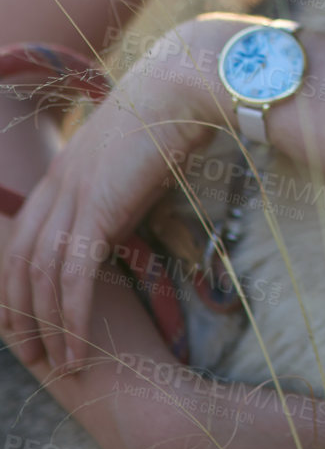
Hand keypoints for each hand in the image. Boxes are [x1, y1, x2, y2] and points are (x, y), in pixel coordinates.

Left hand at [0, 26, 220, 371]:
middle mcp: (58, 184)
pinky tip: (79, 344)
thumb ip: (116, 196)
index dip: (16, 282)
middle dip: (20, 313)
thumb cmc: (173, 118)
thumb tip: (118, 227)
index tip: (22, 317)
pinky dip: (74, 316)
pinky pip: (75, 275)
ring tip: (63, 363)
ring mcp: (74, 195)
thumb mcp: (133, 163)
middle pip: (20, 261)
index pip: (23, 238)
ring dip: (49, 325)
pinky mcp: (99, 207)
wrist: (184, 85)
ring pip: (42, 275)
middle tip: (33, 354)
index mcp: (64, 172)